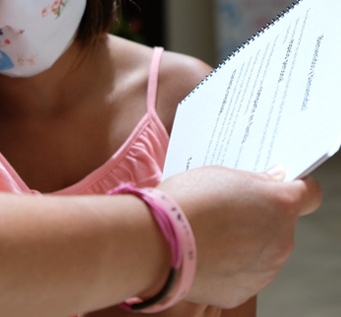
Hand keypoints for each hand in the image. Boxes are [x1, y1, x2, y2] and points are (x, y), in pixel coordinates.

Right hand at [158, 165, 321, 307]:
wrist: (157, 242)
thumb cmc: (187, 200)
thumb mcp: (220, 174)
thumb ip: (253, 181)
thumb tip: (271, 182)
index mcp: (279, 205)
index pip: (308, 193)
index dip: (294, 185)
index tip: (278, 183)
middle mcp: (281, 240)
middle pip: (281, 224)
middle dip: (260, 215)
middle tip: (228, 206)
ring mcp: (265, 270)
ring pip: (264, 250)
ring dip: (246, 240)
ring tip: (210, 231)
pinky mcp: (244, 292)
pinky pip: (245, 273)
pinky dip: (230, 263)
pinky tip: (205, 252)